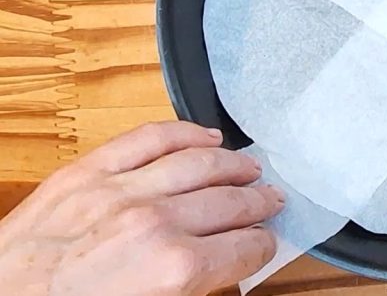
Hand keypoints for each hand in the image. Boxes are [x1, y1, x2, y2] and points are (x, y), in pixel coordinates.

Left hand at [0, 121, 281, 295]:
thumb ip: (190, 287)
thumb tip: (218, 271)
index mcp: (174, 270)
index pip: (244, 248)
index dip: (263, 245)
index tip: (266, 242)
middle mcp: (154, 224)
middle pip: (230, 202)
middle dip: (259, 203)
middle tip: (272, 201)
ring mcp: (120, 192)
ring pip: (198, 162)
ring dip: (233, 164)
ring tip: (249, 168)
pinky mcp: (86, 173)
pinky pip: (148, 139)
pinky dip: (183, 133)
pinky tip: (206, 137)